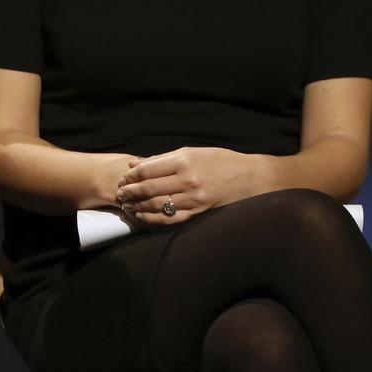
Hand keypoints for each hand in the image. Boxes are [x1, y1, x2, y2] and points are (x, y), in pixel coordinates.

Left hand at [116, 147, 264, 224]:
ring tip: (126, 207)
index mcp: (185, 160)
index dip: (131, 176)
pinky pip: (171, 218)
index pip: (148, 169)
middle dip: (130, 192)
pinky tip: (143, 217)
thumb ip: (163, 159)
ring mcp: (194, 198)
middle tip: (118, 194)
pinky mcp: (200, 212)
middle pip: (149, 188)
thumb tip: (135, 165)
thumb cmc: (221, 161)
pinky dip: (153, 219)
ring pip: (157, 205)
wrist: (252, 178)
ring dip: (138, 207)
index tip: (122, 179)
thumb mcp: (192, 152)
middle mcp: (188, 180)